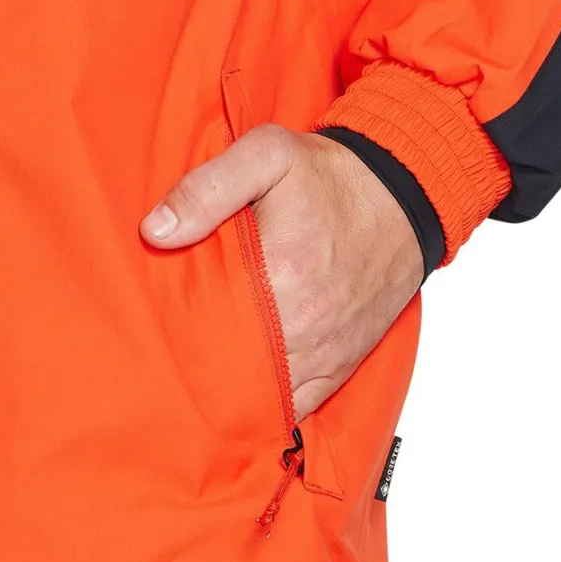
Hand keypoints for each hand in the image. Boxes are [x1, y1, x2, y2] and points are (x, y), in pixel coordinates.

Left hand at [139, 124, 423, 421]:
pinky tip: (243, 392)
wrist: (404, 196)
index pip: (205, 326)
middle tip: (172, 351)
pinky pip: (297, 406)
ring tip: (201, 372)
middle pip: (230, 368)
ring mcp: (324, 351)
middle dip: (198, 363)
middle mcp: (304, 325)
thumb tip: (156, 230)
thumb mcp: (266, 155)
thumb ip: (208, 188)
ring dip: (230, 389)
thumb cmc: (332, 177)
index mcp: (279, 274)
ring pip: (261, 396)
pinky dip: (269, 404)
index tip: (158, 323)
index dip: (175, 331)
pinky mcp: (340, 365)